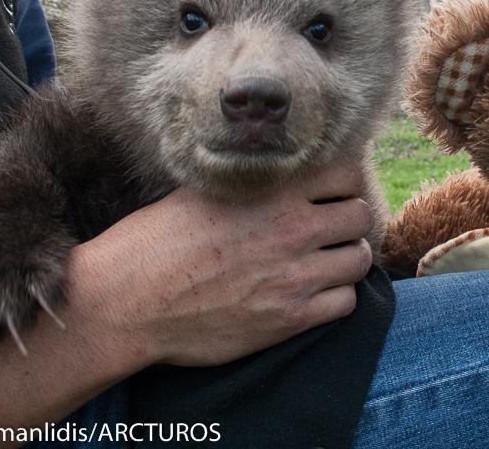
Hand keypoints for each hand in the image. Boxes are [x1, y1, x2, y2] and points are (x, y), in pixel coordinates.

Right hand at [80, 162, 374, 366]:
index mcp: (271, 189)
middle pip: (361, 215)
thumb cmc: (155, 241)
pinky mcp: (290, 318)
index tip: (334, 191)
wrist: (127, 302)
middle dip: (349, 220)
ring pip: (360, 259)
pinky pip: (346, 303)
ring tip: (324, 261)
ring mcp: (295, 275)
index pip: (346, 171)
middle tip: (331, 229)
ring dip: (347, 259)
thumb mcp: (203, 189)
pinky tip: (313, 293)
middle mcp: (291, 228)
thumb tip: (278, 170)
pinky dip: (336, 297)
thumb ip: (251, 180)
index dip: (345, 181)